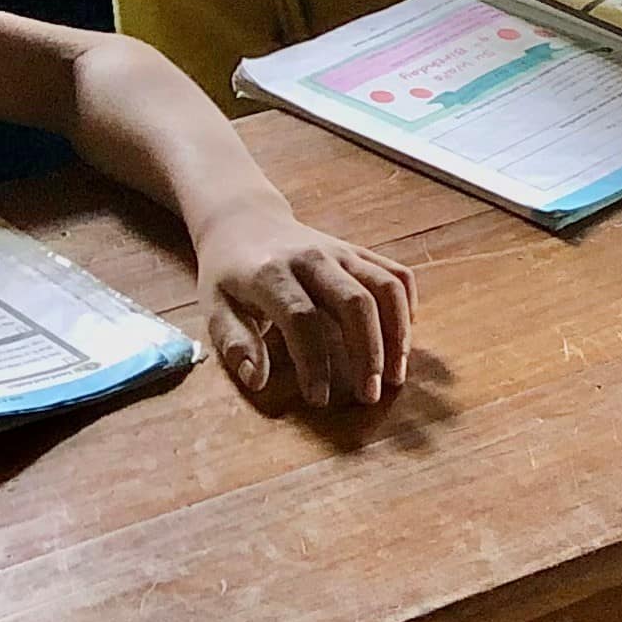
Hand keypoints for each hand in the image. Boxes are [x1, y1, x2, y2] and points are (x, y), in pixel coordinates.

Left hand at [199, 210, 419, 414]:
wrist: (245, 221)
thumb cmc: (228, 274)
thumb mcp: (215, 308)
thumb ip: (235, 343)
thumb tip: (257, 380)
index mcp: (271, 274)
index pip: (302, 320)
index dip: (314, 362)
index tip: (318, 399)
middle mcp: (312, 258)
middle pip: (355, 303)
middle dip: (369, 353)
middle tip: (371, 395)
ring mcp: (341, 251)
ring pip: (385, 286)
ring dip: (397, 333)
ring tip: (396, 374)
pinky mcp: (359, 252)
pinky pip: (396, 274)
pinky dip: (407, 306)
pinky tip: (404, 338)